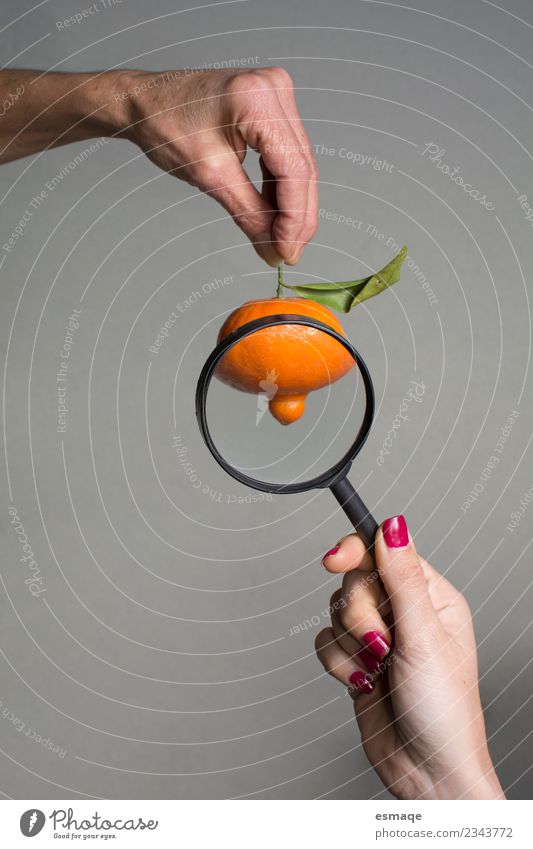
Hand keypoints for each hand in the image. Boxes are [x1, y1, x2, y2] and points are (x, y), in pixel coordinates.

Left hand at [0, 67, 317, 265]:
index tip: (287, 253)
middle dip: (296, 218)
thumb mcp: (210, 176)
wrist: (146, 101)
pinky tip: (275, 216)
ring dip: (291, 207)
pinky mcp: (273, 106)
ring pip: (298, 165)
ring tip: (281, 241)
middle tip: (287, 254)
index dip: (294, 219)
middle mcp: (275, 90)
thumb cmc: (166, 126)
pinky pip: (286, 155)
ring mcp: (277, 94)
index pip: (292, 171)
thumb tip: (273, 249)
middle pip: (301, 168)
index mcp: (257, 101)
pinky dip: (281, 188)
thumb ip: (249, 214)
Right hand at [316, 515, 504, 799]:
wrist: (426, 773)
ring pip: (336, 612)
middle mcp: (404, 612)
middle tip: (382, 644)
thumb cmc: (444, 712)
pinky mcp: (356, 660)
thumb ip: (402, 578)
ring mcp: (378, 637)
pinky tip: (363, 683)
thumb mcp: (425, 638)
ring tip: (379, 670)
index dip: (356, 551)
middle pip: (354, 581)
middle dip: (360, 617)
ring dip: (351, 645)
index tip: (333, 560)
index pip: (384, 552)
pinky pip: (325, 641)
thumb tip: (394, 525)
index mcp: (432, 597)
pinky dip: (338, 664)